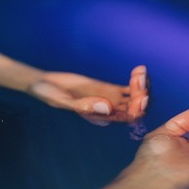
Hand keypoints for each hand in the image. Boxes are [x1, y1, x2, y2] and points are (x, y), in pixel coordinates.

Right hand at [30, 66, 148, 124]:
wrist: (46, 85)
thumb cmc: (50, 96)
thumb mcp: (62, 101)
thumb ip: (82, 105)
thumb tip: (107, 107)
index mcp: (101, 118)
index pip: (126, 118)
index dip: (137, 110)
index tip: (141, 98)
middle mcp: (109, 111)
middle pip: (135, 107)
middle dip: (142, 96)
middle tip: (140, 81)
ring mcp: (111, 99)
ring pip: (135, 96)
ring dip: (141, 86)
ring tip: (139, 72)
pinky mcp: (109, 88)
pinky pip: (128, 86)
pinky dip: (136, 79)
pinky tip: (138, 69)